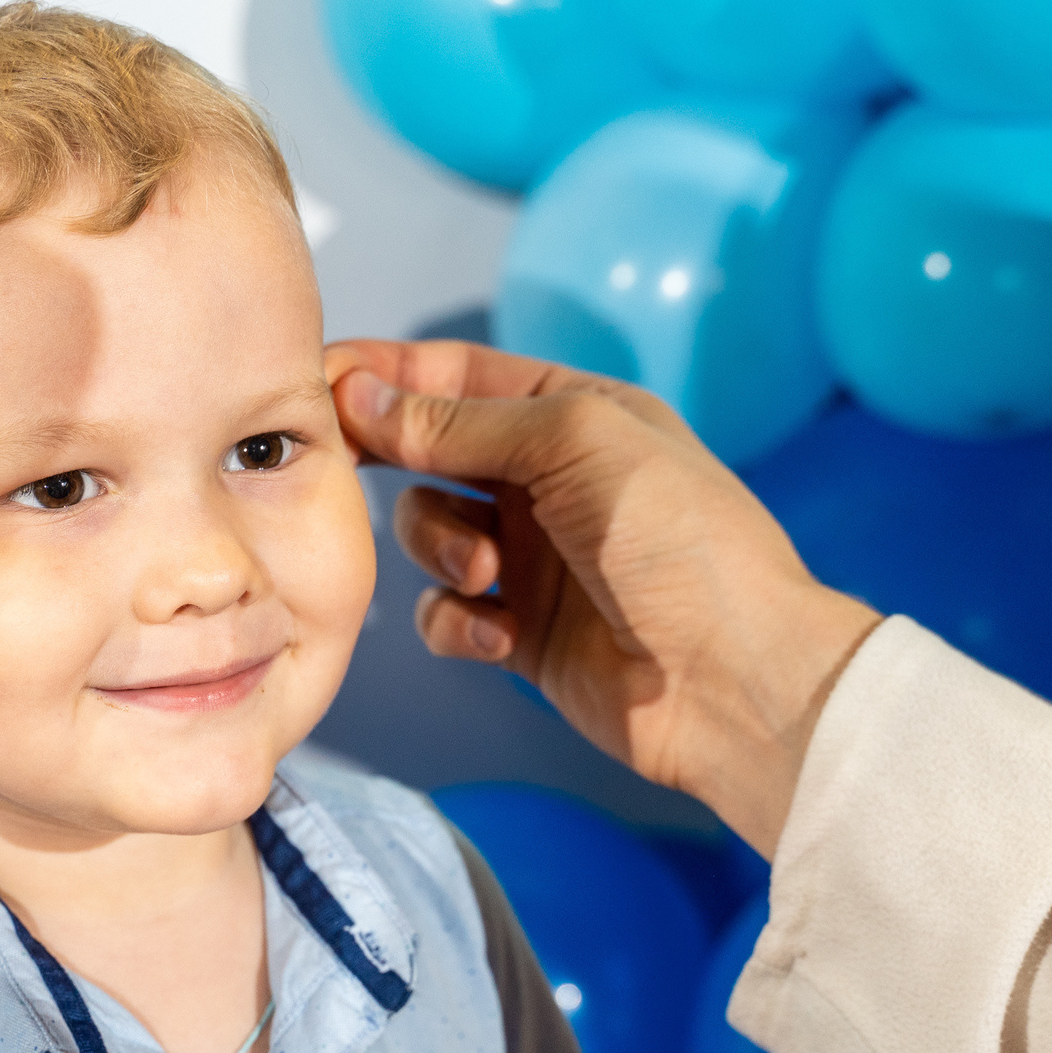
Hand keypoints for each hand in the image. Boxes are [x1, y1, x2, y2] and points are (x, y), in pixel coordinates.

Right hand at [326, 340, 877, 856]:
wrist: (735, 679)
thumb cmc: (682, 542)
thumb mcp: (573, 445)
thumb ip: (459, 422)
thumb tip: (361, 393)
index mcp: (572, 415)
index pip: (455, 376)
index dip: (383, 373)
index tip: (316, 381)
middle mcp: (547, 481)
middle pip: (427, 450)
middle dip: (386, 456)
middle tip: (334, 464)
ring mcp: (531, 559)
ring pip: (426, 533)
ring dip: (438, 548)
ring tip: (485, 571)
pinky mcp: (520, 633)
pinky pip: (446, 612)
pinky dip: (457, 621)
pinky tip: (499, 636)